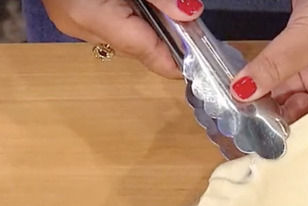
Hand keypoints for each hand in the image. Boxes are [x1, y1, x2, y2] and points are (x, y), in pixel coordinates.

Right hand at [41, 0, 204, 78]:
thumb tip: (189, 13)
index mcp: (92, 16)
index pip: (147, 53)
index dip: (177, 61)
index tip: (202, 63)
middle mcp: (80, 26)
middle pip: (138, 47)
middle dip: (166, 38)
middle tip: (189, 23)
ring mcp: (73, 20)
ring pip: (125, 36)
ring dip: (149, 27)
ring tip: (169, 11)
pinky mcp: (71, 11)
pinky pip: (110, 23)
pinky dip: (131, 16)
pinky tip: (142, 4)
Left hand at [229, 0, 307, 121]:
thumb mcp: (307, 39)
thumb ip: (273, 67)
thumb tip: (241, 92)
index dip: (297, 133)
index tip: (264, 141)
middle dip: (279, 117)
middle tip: (245, 126)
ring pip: (294, 94)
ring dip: (269, 100)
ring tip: (241, 110)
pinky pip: (288, 74)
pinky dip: (269, 79)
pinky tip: (248, 91)